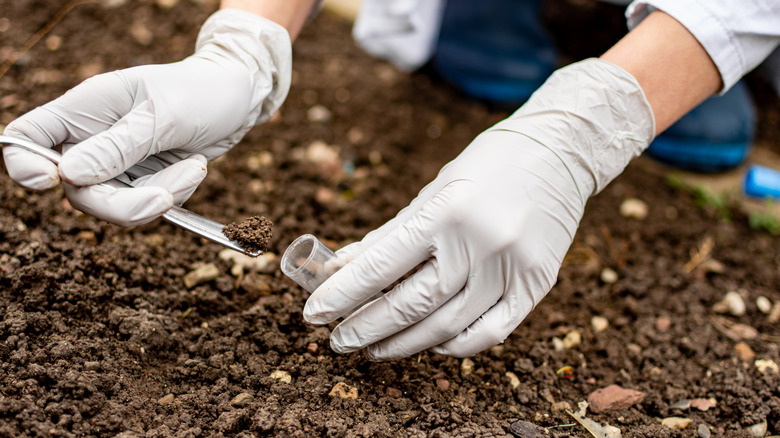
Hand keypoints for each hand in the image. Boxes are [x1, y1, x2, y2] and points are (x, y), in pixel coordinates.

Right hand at [2, 9, 290, 225]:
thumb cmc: (198, 91)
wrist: (237, 97)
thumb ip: (118, 147)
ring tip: (194, 167)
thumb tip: (69, 176)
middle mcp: (94, 138)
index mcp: (85, 109)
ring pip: (117, 204)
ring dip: (160, 195)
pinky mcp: (144, 179)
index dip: (25, 163)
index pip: (28, 137)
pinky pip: (148, 204)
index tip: (49, 182)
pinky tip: (195, 167)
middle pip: (78, 189)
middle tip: (162, 198)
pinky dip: (175, 193)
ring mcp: (119, 162)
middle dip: (122, 203)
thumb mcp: (162, 116)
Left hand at [303, 59, 654, 359]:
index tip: (314, 315)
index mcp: (446, 211)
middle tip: (338, 341)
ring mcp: (512, 268)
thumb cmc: (488, 166)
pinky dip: (456, 346)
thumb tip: (341, 268)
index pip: (382, 265)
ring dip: (403, 344)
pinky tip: (430, 345)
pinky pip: (491, 332)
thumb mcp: (434, 192)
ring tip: (373, 349)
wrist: (561, 152)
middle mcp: (480, 242)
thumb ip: (389, 235)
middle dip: (366, 328)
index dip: (343, 295)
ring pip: (447, 326)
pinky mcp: (538, 285)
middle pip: (411, 304)